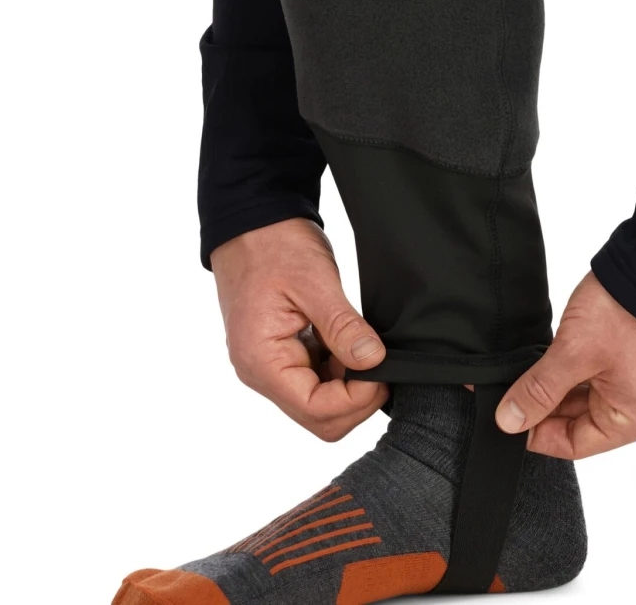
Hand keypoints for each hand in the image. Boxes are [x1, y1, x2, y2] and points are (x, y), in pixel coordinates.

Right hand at [209, 217, 388, 440]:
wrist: (251, 219)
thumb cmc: (273, 243)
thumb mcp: (314, 281)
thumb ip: (342, 326)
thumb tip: (374, 361)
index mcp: (261, 361)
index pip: (316, 410)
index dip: (356, 398)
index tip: (383, 369)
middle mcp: (260, 372)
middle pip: (317, 416)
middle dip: (355, 397)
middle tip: (380, 360)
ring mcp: (268, 364)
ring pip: (318, 401)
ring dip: (348, 382)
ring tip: (364, 343)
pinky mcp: (280, 352)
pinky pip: (314, 378)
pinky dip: (338, 368)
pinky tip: (350, 340)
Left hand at [494, 271, 635, 458]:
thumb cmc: (627, 311)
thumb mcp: (574, 353)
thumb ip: (539, 390)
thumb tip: (509, 422)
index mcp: (635, 420)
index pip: (573, 444)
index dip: (536, 432)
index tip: (507, 417)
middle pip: (581, 422)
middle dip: (546, 405)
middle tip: (512, 387)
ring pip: (589, 398)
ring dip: (560, 385)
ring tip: (532, 368)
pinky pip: (602, 378)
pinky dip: (577, 371)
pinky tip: (553, 357)